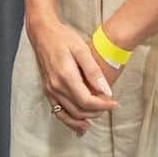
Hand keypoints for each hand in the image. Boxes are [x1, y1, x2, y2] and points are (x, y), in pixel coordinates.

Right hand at [25, 14, 116, 135]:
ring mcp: (49, 90)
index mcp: (65, 76)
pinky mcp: (47, 90)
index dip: (103, 106)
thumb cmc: (63, 37)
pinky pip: (58, 111)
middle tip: (109, 105)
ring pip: (68, 115)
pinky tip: (80, 123)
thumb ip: (93, 71)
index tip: (115, 103)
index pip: (87, 101)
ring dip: (84, 119)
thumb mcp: (81, 49)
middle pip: (79, 110)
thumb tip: (106, 90)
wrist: (42, 33)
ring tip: (98, 115)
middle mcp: (55, 87)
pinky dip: (70, 120)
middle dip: (97, 112)